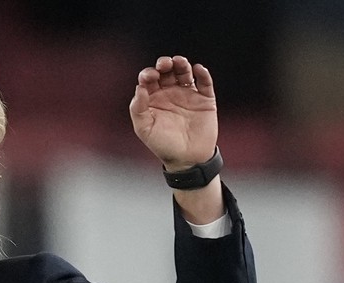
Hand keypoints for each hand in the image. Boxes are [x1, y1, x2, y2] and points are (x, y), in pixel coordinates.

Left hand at [129, 55, 217, 170]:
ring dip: (182, 64)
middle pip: (167, 71)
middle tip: (164, 64)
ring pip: (185, 72)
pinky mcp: (205, 99)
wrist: (187, 158)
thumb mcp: (144, 129)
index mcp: (153, 99)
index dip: (148, 74)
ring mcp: (188, 94)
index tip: (150, 77)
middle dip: (165, 64)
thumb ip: (138, 109)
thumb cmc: (162, 145)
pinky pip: (205, 82)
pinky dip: (203, 74)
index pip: (149, 80)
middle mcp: (170, 93)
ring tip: (179, 62)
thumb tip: (139, 88)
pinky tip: (197, 70)